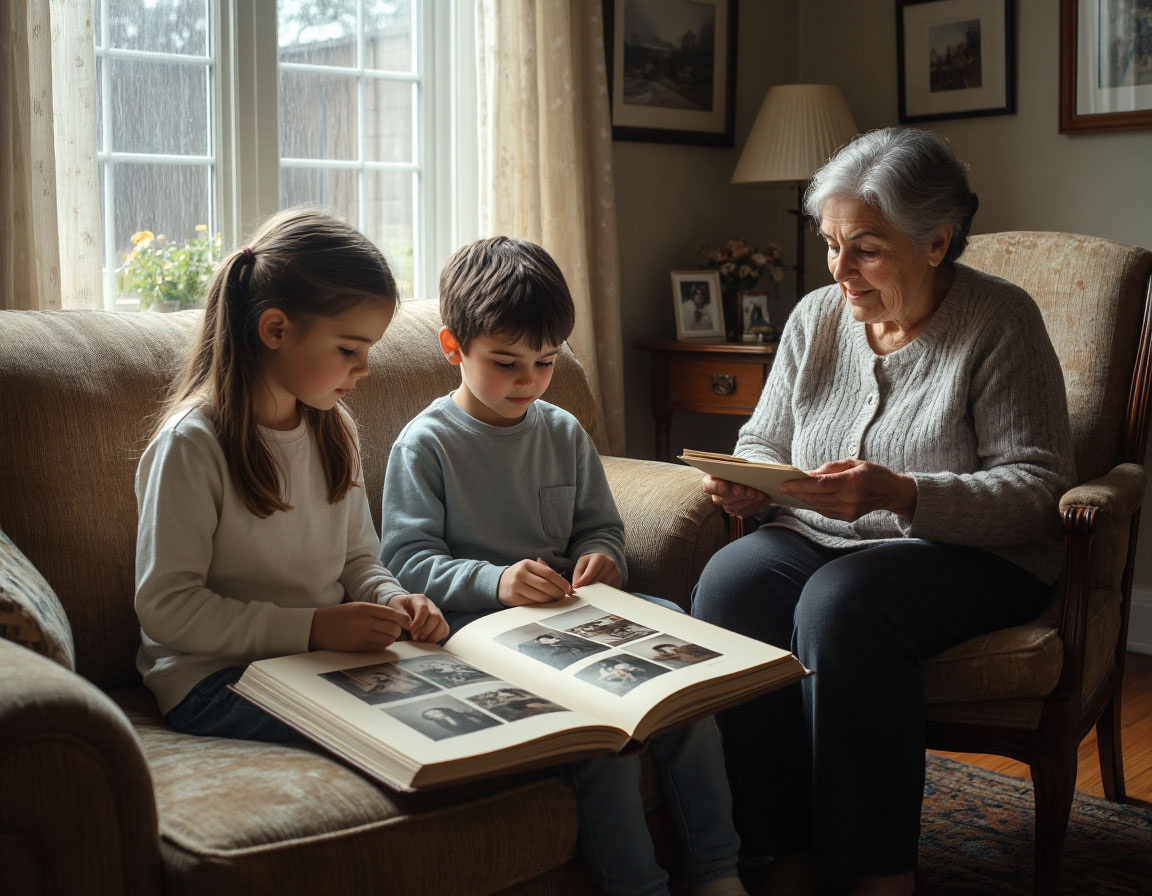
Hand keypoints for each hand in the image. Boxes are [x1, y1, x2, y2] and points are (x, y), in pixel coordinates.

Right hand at [309, 601, 409, 651]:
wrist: (316, 627)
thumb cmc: (339, 615)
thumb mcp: (357, 607)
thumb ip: (376, 611)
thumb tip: (399, 619)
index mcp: (363, 608)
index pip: (391, 614)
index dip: (403, 619)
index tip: (408, 622)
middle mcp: (362, 622)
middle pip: (392, 628)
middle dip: (398, 630)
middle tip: (396, 630)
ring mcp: (358, 636)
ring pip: (386, 640)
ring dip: (390, 639)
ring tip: (386, 635)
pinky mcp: (355, 648)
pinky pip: (376, 648)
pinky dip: (381, 645)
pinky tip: (378, 641)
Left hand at [388, 593, 449, 642]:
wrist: (403, 608)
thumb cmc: (398, 608)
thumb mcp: (394, 609)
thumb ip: (401, 616)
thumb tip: (410, 626)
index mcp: (419, 599)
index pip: (423, 609)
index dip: (419, 622)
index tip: (412, 631)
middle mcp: (431, 605)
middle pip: (435, 617)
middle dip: (425, 630)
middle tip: (415, 638)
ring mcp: (438, 613)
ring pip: (442, 624)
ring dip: (431, 636)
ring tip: (420, 641)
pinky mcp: (441, 622)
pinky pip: (444, 630)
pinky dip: (437, 638)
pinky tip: (426, 640)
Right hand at [498, 558, 573, 605]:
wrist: (498, 583)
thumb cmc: (519, 576)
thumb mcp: (528, 568)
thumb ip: (544, 571)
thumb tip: (564, 583)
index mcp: (527, 564)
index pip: (549, 573)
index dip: (561, 582)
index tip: (568, 588)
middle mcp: (521, 574)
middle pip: (546, 585)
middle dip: (558, 592)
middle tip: (563, 596)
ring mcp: (517, 586)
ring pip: (541, 596)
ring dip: (552, 600)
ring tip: (556, 600)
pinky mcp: (514, 598)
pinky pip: (533, 603)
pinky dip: (542, 604)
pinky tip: (546, 603)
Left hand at [571, 552, 621, 588]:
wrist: (603, 562)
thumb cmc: (590, 564)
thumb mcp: (581, 565)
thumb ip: (577, 576)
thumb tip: (576, 589)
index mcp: (599, 558)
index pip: (591, 572)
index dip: (583, 581)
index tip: (576, 587)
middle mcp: (610, 564)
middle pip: (597, 581)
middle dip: (588, 587)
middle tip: (583, 590)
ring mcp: (616, 573)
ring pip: (604, 588)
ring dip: (596, 590)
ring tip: (592, 587)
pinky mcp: (619, 581)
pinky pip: (610, 591)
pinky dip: (603, 593)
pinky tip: (599, 589)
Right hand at [702, 474, 773, 518]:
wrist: (747, 474)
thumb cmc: (740, 467)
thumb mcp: (739, 463)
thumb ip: (739, 467)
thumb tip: (752, 469)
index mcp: (711, 481)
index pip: (710, 486)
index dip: (719, 487)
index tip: (732, 487)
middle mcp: (716, 496)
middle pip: (726, 498)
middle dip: (741, 495)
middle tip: (752, 491)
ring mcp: (727, 505)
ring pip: (737, 507)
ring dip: (751, 500)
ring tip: (762, 494)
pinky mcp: (738, 511)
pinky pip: (746, 511)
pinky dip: (758, 505)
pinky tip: (766, 498)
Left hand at [778, 459, 916, 521]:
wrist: (891, 492)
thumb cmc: (872, 473)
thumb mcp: (853, 462)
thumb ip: (830, 469)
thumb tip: (809, 474)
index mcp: (852, 481)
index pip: (820, 485)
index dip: (800, 485)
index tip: (784, 484)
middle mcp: (850, 498)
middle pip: (816, 497)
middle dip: (797, 492)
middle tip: (781, 487)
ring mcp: (849, 511)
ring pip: (818, 506)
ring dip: (803, 499)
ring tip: (790, 491)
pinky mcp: (848, 518)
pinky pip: (825, 511)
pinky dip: (814, 504)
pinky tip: (806, 498)